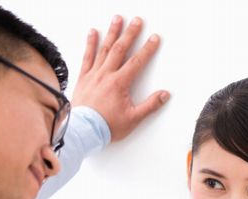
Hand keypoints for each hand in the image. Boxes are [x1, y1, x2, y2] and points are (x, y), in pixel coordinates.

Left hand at [72, 15, 169, 141]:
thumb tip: (164, 95)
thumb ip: (150, 105)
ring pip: (104, 49)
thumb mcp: (133, 119)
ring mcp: (93, 75)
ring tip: (117, 20)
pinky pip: (87, 57)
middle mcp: (106, 75)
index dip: (147, 49)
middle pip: (120, 49)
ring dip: (111, 33)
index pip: (137, 62)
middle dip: (130, 33)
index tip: (154, 38)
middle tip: (137, 21)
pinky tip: (93, 33)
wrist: (83, 131)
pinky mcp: (83, 78)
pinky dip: (90, 44)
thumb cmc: (106, 126)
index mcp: (119, 83)